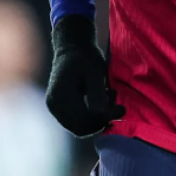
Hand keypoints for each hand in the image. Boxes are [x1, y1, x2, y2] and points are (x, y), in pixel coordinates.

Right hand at [45, 16, 124, 137]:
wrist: (73, 47)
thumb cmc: (85, 56)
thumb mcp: (95, 72)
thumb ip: (97, 94)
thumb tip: (101, 115)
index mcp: (60, 98)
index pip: (83, 123)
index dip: (104, 120)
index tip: (121, 108)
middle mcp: (54, 107)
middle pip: (82, 128)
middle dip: (102, 119)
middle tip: (118, 105)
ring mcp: (56, 109)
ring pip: (82, 126)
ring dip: (100, 116)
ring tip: (110, 96)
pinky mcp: (62, 108)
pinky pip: (80, 120)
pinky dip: (94, 114)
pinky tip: (103, 98)